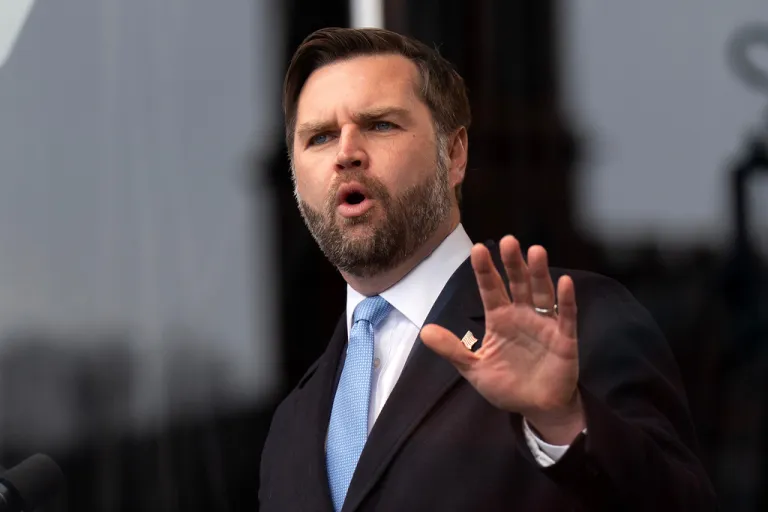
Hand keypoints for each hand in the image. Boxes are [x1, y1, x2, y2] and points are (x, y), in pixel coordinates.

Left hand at [420, 236, 584, 444]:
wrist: (537, 408)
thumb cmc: (507, 384)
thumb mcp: (474, 369)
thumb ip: (453, 349)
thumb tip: (424, 332)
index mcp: (500, 319)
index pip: (490, 289)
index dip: (485, 270)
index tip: (477, 249)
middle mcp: (522, 315)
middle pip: (517, 284)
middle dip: (513, 263)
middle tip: (508, 241)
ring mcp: (544, 324)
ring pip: (541, 293)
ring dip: (539, 273)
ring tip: (536, 251)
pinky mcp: (564, 338)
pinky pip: (566, 316)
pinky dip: (566, 300)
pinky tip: (565, 282)